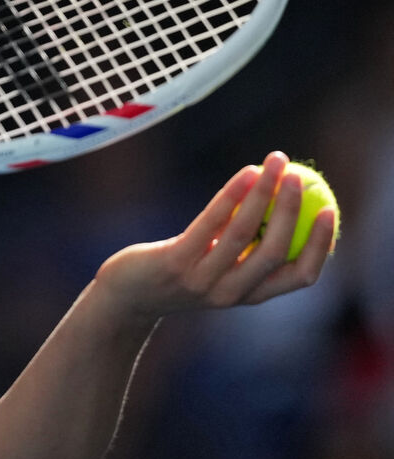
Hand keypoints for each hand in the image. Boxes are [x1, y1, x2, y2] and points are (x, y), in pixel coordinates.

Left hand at [94, 152, 335, 319]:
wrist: (127, 295)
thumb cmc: (181, 272)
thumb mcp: (220, 265)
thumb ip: (250, 247)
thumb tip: (285, 205)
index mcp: (250, 294)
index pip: (300, 276)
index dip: (322, 245)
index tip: (331, 210)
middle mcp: (231, 292)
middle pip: (275, 251)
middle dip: (292, 210)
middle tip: (299, 176)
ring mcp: (202, 279)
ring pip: (244, 233)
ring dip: (264, 193)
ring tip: (274, 163)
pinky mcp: (175, 262)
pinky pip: (210, 223)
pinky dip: (232, 196)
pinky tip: (246, 173)